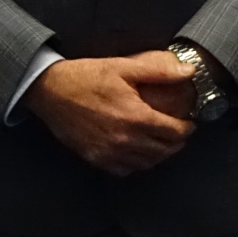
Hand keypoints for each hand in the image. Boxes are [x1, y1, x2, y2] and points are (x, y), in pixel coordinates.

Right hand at [23, 51, 196, 176]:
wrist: (49, 91)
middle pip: (164, 150)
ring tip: (160, 142)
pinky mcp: (96, 158)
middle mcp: (125, 140)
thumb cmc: (84, 77)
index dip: (186, 128)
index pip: (174, 132)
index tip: (188, 123)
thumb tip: (188, 71)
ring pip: (147, 163)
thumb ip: (158, 70)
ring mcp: (110, 152)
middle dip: (175, 142)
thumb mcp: (121, 67)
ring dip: (158, 154)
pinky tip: (136, 152)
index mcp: (135, 117)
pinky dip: (136, 163)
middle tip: (177, 132)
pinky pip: (125, 169)